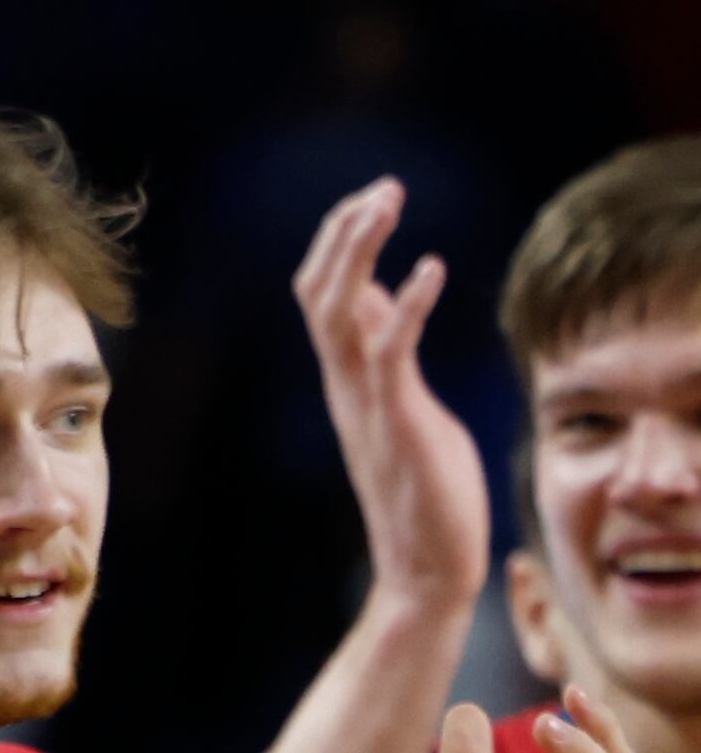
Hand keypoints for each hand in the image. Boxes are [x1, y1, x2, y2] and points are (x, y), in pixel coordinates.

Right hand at [295, 178, 490, 612]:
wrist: (426, 565)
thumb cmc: (427, 492)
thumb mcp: (404, 405)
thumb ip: (387, 356)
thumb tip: (382, 301)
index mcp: (346, 380)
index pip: (323, 296)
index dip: (340, 242)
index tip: (372, 198)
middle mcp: (344, 386)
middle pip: (320, 294)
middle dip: (344, 234)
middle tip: (381, 187)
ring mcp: (365, 403)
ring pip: (338, 313)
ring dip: (359, 253)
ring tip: (386, 201)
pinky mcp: (397, 421)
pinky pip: (390, 353)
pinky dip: (406, 306)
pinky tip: (432, 268)